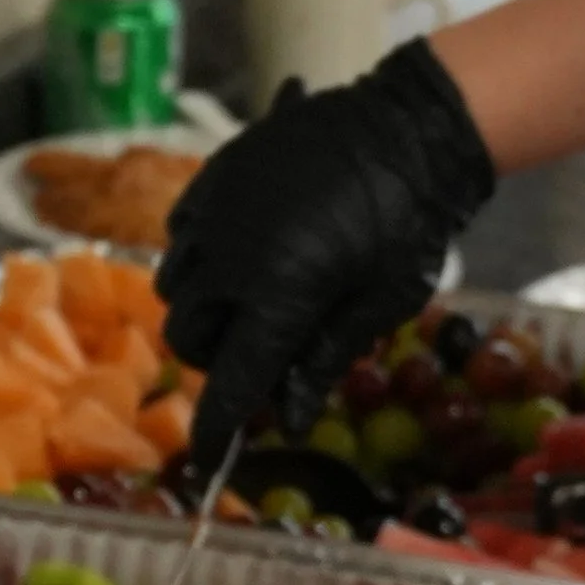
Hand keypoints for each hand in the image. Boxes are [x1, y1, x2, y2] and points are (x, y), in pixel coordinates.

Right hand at [158, 40, 494, 471]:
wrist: (409, 127)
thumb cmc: (409, 224)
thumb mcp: (381, 303)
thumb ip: (326, 359)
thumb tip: (292, 419)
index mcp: (276, 297)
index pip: (232, 380)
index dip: (217, 427)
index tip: (209, 457)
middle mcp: (228, 258)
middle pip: (188, 335)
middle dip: (217, 358)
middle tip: (260, 357)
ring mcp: (215, 212)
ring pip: (175, 284)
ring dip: (203, 307)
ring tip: (248, 305)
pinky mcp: (215, 176)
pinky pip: (182, 233)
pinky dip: (200, 257)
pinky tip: (239, 253)